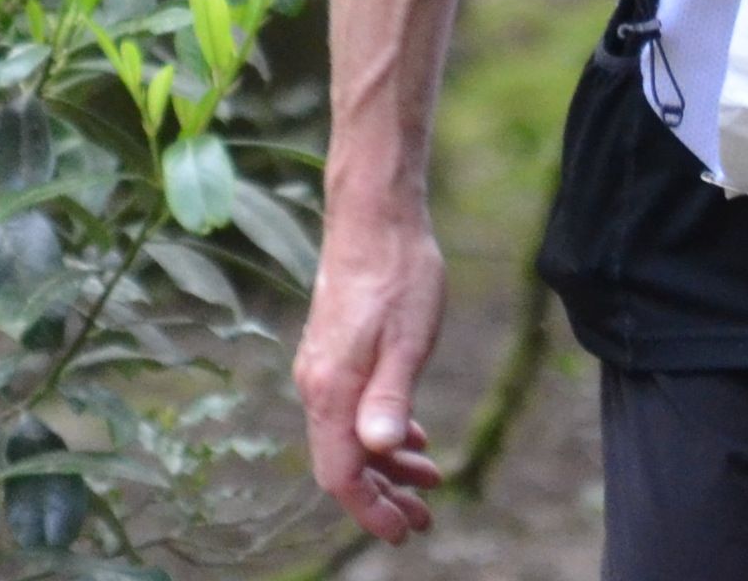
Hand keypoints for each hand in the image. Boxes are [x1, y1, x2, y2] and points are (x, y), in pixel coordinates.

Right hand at [290, 202, 449, 543]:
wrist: (374, 217)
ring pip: (349, 438)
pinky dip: (382, 434)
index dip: (370, 510)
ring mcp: (323, 369)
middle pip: (342, 463)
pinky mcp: (334, 354)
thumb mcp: (408, 340)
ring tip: (430, 482)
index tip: (403, 531)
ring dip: (387, 467)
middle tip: (425, 518)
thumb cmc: (398, 275)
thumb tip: (380, 449)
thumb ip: (390, 397)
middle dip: (383, 497)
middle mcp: (317, 385)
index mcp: (332, 389)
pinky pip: (352, 412)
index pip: (340, 474)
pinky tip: (413, 437)